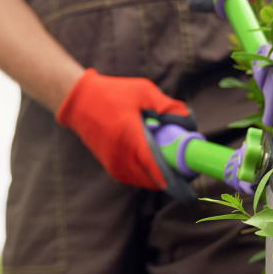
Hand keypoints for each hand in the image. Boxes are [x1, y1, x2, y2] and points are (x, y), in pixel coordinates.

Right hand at [56, 69, 195, 198]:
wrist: (80, 100)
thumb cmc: (112, 93)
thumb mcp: (144, 92)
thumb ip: (169, 107)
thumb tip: (188, 122)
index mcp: (133, 141)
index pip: (160, 171)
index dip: (180, 176)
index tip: (192, 170)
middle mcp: (123, 159)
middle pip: (157, 181)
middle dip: (173, 175)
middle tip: (183, 159)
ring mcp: (115, 166)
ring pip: (146, 181)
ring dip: (159, 174)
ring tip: (166, 154)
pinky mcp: (111, 167)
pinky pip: (135, 177)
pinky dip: (147, 172)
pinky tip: (151, 154)